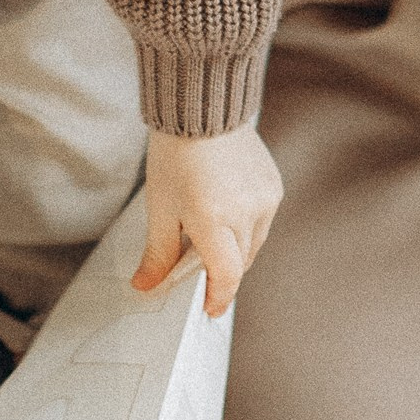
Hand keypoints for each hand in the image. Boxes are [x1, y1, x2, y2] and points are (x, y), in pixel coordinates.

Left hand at [132, 126, 283, 316]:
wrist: (202, 109)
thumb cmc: (176, 154)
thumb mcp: (160, 206)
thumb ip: (158, 252)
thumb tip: (146, 285)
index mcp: (214, 220)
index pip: (226, 275)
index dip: (217, 297)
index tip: (208, 310)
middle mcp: (247, 213)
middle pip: (240, 263)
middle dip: (220, 272)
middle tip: (197, 269)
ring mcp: (265, 200)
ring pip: (253, 245)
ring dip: (234, 251)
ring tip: (209, 235)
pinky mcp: (273, 187)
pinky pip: (262, 222)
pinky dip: (245, 227)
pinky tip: (225, 212)